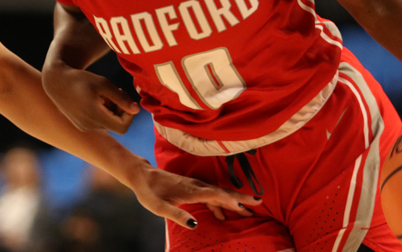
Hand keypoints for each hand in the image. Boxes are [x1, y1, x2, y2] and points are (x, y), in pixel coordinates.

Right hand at [42, 62, 140, 132]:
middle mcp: (89, 125)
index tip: (126, 100)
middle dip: (120, 109)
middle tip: (117, 91)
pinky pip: (98, 122)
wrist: (56, 81)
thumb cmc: (81, 79)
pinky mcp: (79, 125)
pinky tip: (94, 99)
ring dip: (110, 110)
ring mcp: (83, 127)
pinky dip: (101, 112)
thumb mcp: (103, 84)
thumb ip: (121, 98)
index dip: (129, 115)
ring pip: (107, 123)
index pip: (123, 127)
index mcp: (95, 116)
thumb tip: (137, 110)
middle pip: (115, 124)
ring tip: (103, 94)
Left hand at [122, 159, 260, 227]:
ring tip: (247, 211)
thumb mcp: (159, 208)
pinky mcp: (192, 188)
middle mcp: (197, 186)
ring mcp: (195, 186)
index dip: (233, 200)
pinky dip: (220, 204)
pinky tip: (222, 215)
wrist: (142, 176)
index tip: (249, 205)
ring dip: (233, 202)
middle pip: (223, 192)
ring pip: (218, 194)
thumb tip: (195, 225)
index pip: (218, 195)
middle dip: (241, 198)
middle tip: (259, 202)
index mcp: (192, 190)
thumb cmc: (149, 192)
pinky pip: (211, 196)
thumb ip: (177, 216)